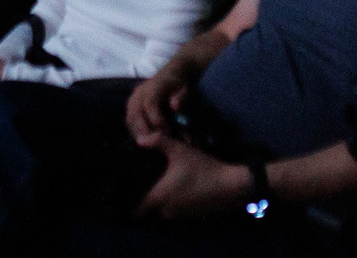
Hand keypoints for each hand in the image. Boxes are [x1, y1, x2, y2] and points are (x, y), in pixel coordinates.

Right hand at [125, 61, 194, 144]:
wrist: (173, 76)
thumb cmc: (181, 86)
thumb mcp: (187, 90)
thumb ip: (182, 98)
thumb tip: (175, 106)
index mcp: (154, 85)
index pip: (150, 103)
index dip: (157, 120)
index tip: (168, 132)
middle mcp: (140, 91)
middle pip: (135, 114)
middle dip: (146, 132)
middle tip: (158, 144)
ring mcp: (133, 99)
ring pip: (130, 120)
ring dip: (140, 134)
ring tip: (153, 144)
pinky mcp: (131, 107)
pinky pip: (130, 122)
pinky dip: (137, 133)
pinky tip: (148, 140)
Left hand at [135, 137, 249, 221]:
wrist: (231, 186)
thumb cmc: (203, 168)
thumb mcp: (180, 150)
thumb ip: (158, 142)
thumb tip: (139, 139)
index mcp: (159, 197)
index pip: (135, 209)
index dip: (129, 202)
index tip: (125, 192)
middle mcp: (166, 211)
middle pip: (148, 208)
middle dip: (146, 196)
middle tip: (145, 180)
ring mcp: (179, 215)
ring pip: (161, 208)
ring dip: (161, 198)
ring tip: (161, 181)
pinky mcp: (190, 216)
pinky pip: (174, 209)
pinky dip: (173, 201)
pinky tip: (178, 187)